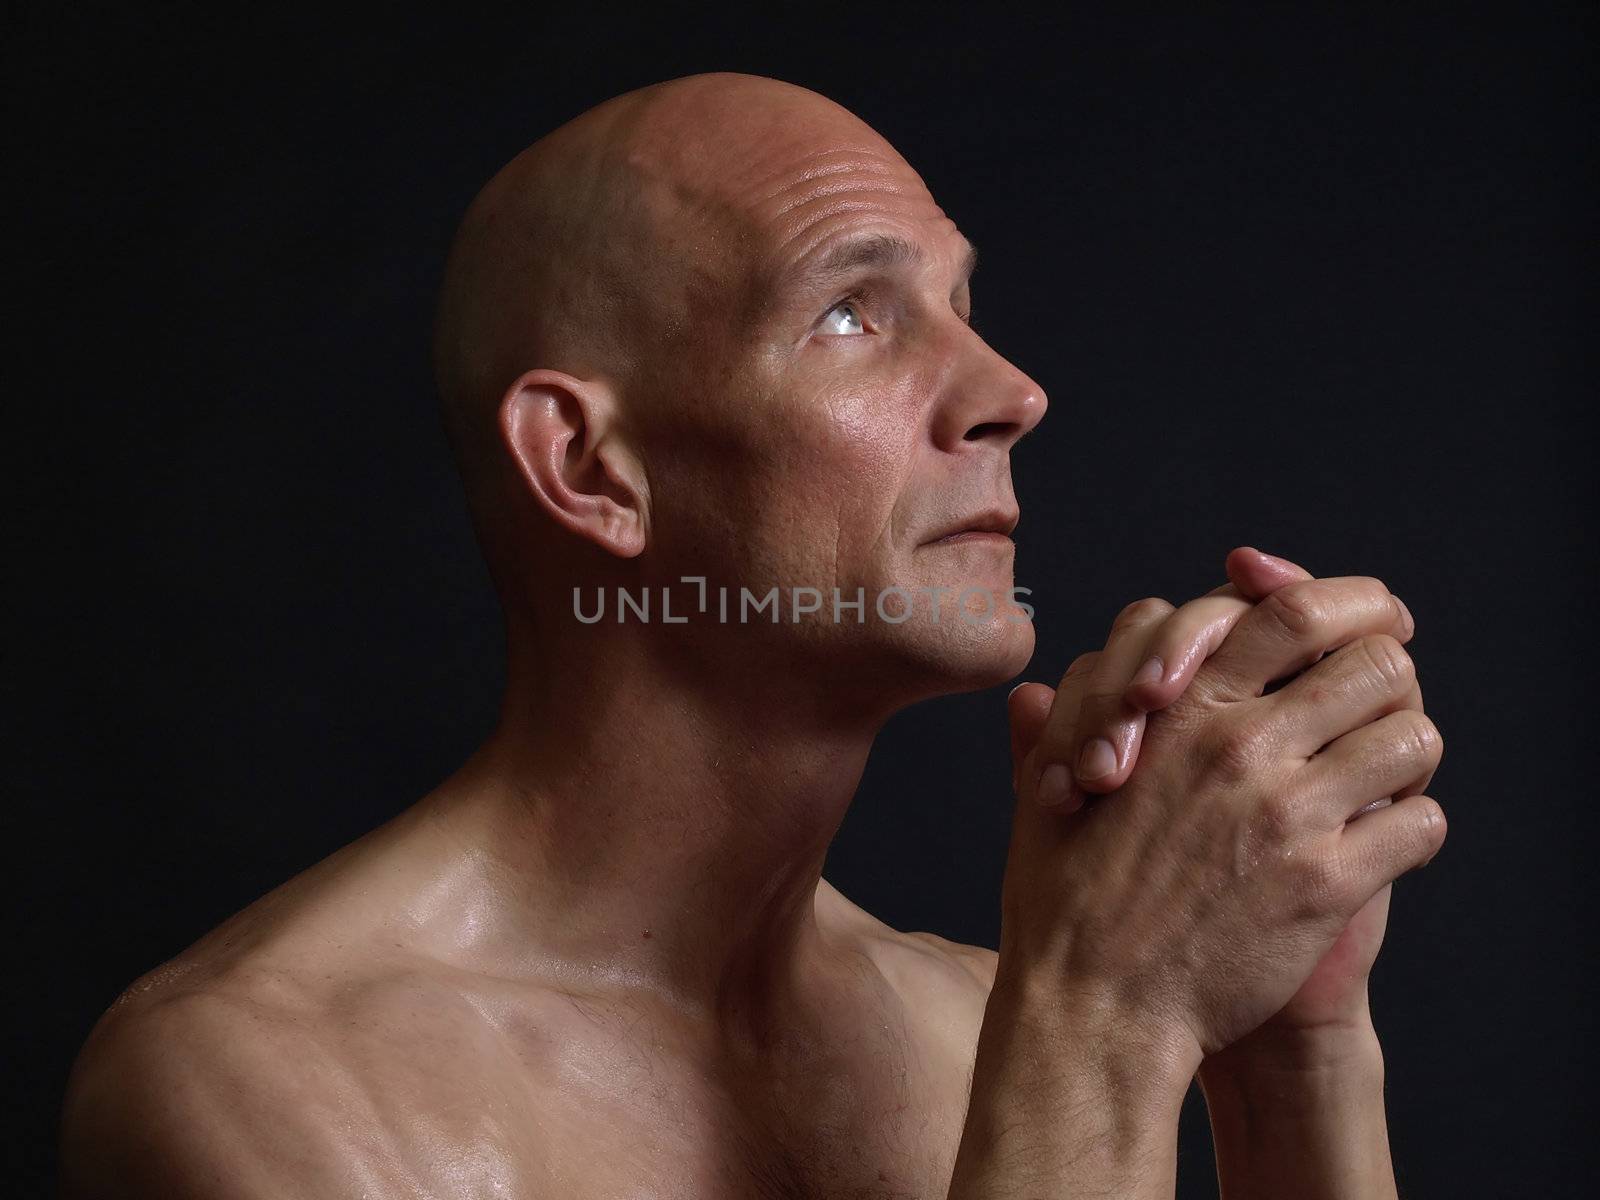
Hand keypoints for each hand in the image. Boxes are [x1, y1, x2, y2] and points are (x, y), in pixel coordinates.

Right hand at [996, 556, 1445, 1059]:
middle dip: (1387, 677)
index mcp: (1178, 710)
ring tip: (1382, 779)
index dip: (1342, 607)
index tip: (1357, 629)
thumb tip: (1034, 693)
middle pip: (1374, 660)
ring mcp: (1286, 811)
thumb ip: (1053, 731)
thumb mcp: (1039, 796)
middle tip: (1375, 708)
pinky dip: (1411, 829)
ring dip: (1405, 753)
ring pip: (1411, 735)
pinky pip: (1419, 822)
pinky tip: (1380, 846)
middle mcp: (1238, 745)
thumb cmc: (1062, 904)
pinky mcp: (1326, 882)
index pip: (1288, 608)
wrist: (1095, 1009)